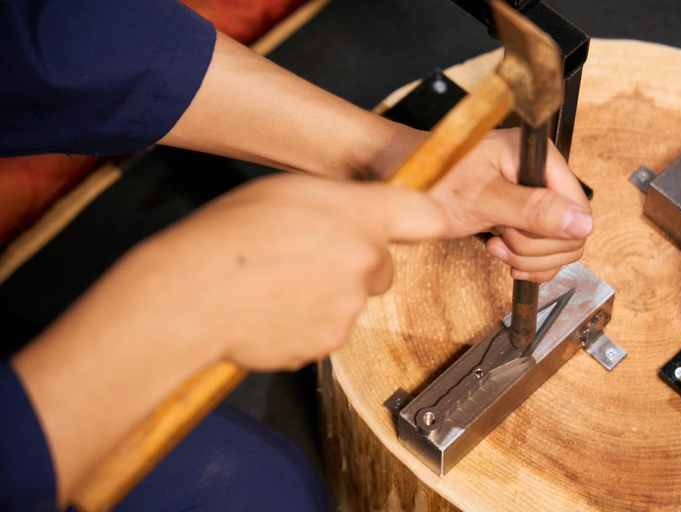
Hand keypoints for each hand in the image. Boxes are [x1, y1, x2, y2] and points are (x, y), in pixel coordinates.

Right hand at [129, 173, 445, 370]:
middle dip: (355, 267)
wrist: (193, 292)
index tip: (411, 227)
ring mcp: (348, 308)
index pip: (426, 216)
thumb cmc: (230, 235)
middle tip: (308, 260)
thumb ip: (343, 203)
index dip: (418, 222)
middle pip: (381, 268)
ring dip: (327, 297)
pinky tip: (275, 309)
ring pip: (351, 302)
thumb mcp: (291, 191)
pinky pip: (327, 331)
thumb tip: (365, 216)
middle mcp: (365, 263)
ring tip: (279, 284)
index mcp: (359, 217)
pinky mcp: (328, 343)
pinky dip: (308, 324)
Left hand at [426, 128, 592, 281]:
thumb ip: (533, 210)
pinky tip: (499, 251)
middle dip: (534, 248)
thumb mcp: (483, 198)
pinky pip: (543, 251)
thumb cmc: (435, 180)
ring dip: (526, 256)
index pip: (579, 209)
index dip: (552, 232)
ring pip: (558, 245)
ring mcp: (533, 198)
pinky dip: (524, 261)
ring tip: (494, 244)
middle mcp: (542, 176)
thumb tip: (581, 224)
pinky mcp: (523, 217)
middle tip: (499, 238)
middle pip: (571, 232)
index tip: (514, 231)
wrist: (408, 185)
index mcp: (540, 159)